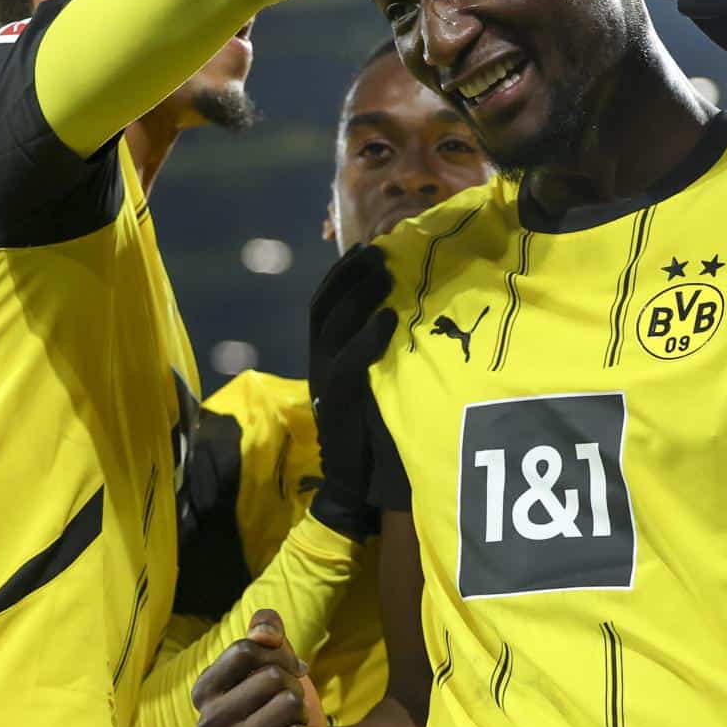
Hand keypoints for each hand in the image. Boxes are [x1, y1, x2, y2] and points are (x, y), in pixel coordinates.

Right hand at [192, 609, 332, 726]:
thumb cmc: (282, 703)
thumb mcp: (276, 658)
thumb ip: (267, 629)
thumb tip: (263, 633)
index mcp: (204, 690)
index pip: (245, 649)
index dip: (278, 654)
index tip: (284, 670)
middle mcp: (208, 721)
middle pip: (272, 676)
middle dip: (293, 686)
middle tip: (288, 703)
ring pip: (288, 704)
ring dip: (299, 712)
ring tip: (290, 723)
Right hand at [307, 246, 397, 538]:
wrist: (351, 481)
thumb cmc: (371, 428)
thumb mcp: (373, 378)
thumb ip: (379, 348)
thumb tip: (409, 309)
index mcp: (323, 353)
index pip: (324, 302)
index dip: (341, 272)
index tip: (366, 246)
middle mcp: (317, 361)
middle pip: (324, 306)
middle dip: (349, 275)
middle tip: (379, 252)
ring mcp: (322, 380)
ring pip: (331, 328)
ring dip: (358, 297)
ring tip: (385, 275)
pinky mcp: (335, 402)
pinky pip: (346, 364)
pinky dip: (366, 339)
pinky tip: (388, 320)